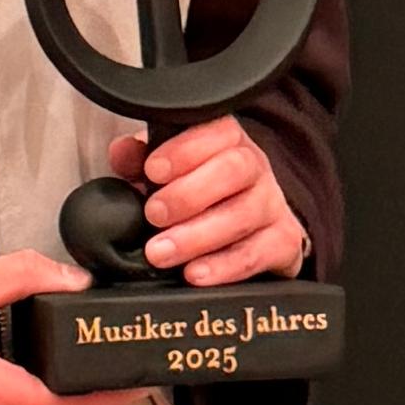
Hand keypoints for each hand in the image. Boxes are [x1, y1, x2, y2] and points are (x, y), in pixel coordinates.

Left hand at [110, 116, 308, 289]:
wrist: (252, 232)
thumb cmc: (201, 196)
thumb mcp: (168, 173)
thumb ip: (141, 160)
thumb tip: (121, 153)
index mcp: (228, 142)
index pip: (217, 131)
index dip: (185, 149)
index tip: (153, 170)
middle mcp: (255, 168)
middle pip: (234, 169)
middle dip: (189, 193)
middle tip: (154, 215)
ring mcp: (272, 205)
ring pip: (244, 214)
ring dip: (197, 236)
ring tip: (160, 252)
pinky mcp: (283, 242)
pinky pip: (259, 253)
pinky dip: (224, 266)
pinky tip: (195, 273)